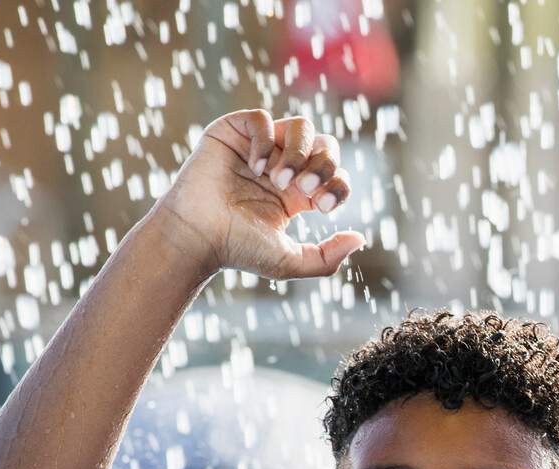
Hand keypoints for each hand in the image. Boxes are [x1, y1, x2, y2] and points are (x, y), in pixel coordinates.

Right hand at [158, 108, 365, 279]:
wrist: (197, 236)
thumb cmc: (237, 249)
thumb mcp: (289, 261)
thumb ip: (327, 257)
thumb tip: (360, 238)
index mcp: (297, 194)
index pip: (336, 174)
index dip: (338, 184)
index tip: (322, 206)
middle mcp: (282, 167)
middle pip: (325, 145)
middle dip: (323, 165)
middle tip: (305, 190)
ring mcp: (259, 147)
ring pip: (302, 126)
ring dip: (299, 152)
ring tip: (280, 179)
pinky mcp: (233, 132)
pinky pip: (263, 118)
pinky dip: (266, 140)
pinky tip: (256, 167)